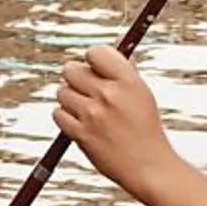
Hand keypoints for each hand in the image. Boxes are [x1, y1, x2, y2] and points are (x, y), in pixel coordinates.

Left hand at [53, 41, 174, 196]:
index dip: (92, 60)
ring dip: (70, 98)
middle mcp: (109, 95)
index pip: (95, 52)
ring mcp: (94, 116)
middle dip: (75, 77)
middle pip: (71, 69)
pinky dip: (65, 116)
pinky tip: (81, 122)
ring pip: (62, 91)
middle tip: (86, 89)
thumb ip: (125, 67)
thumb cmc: (144, 127)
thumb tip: (117, 38)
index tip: (96, 70)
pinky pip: (58, 114)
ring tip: (87, 109)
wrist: (148, 167)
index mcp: (128, 81)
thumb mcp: (141, 92)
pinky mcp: (81, 135)